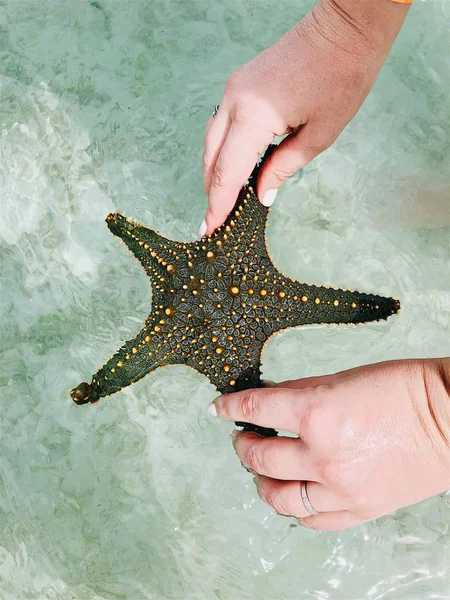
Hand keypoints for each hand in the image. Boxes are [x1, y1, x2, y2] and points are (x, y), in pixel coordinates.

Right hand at [201, 0, 409, 234]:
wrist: (344, 28)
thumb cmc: (341, 79)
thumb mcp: (318, 135)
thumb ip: (283, 168)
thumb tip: (262, 195)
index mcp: (253, 116)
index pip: (227, 172)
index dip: (218, 205)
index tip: (210, 230)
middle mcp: (234, 101)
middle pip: (211, 158)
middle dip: (211, 192)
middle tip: (213, 222)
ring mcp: (233, 89)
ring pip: (211, 140)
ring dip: (214, 171)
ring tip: (221, 199)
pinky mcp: (239, 83)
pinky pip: (221, 124)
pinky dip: (222, 150)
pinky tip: (232, 166)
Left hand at [210, 359, 449, 529]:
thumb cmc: (404, 389)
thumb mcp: (343, 378)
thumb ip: (301, 392)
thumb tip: (270, 400)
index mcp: (317, 414)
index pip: (255, 410)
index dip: (230, 407)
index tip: (219, 408)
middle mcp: (322, 455)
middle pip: (259, 457)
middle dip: (242, 445)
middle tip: (242, 438)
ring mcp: (340, 488)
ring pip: (278, 496)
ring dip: (260, 481)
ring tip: (259, 471)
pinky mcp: (359, 508)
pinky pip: (312, 519)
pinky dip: (294, 508)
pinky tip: (290, 494)